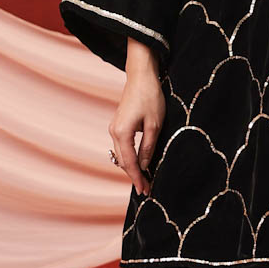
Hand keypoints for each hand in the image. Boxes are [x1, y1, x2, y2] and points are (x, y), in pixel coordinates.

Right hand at [109, 40, 165, 195]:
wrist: (141, 76)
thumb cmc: (150, 97)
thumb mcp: (154, 125)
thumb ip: (148, 147)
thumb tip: (143, 166)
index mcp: (122, 133)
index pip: (129, 163)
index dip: (137, 178)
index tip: (145, 191)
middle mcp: (114, 132)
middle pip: (122, 162)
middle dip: (134, 176)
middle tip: (146, 189)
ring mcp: (114, 128)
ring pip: (121, 155)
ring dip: (131, 167)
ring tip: (144, 179)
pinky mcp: (118, 125)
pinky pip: (122, 147)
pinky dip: (129, 157)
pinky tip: (138, 163)